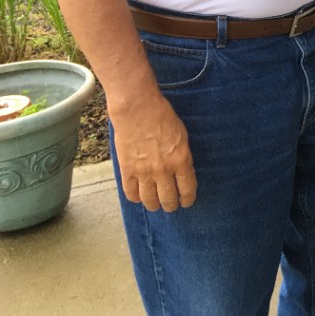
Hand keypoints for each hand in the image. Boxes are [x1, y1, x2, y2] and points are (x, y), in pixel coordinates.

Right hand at [110, 95, 197, 211]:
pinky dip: (136, 198)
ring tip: (155, 204)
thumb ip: (182, 156)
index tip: (186, 202)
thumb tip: (182, 171)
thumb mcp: (182, 136)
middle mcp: (164, 170)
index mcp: (181, 160)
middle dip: (171, 205)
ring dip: (154, 205)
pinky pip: (131, 194)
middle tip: (171, 205)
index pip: (187, 189)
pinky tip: (139, 196)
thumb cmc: (163, 117)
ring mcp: (144, 172)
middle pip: (168, 199)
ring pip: (150, 201)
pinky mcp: (127, 171)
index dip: (187, 199)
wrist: (137, 109)